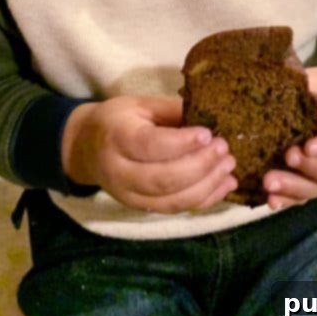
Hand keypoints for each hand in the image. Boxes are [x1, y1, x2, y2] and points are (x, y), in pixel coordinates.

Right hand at [62, 95, 237, 213]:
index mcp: (117, 137)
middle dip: (200, 166)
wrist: (87, 148)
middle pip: (162, 178)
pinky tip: (224, 185)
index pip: (149, 145)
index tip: (208, 134)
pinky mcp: (140, 209)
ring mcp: (129, 196)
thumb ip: (172, 110)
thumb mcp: (140, 105)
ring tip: (229, 168)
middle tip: (225, 150)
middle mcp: (119, 172)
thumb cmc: (119, 119)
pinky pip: (175, 210)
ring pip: (171, 200)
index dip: (181, 143)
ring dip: (206, 186)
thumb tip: (210, 114)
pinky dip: (204, 201)